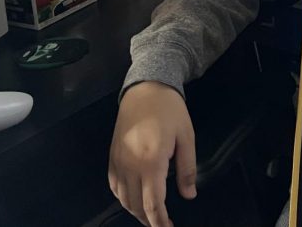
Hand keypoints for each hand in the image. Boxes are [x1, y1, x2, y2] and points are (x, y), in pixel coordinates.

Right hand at [108, 81, 196, 226]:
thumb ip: (187, 169)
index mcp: (151, 162)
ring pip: (122, 198)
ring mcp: (118, 161)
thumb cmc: (170, 110)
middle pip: (135, 205)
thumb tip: (189, 195)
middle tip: (163, 224)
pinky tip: (133, 198)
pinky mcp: (112, 156)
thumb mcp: (187, 137)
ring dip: (135, 211)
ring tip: (150, 215)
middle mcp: (130, 166)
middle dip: (149, 220)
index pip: (153, 204)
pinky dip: (123, 197)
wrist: (145, 88)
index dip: (160, 222)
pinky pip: (114, 185)